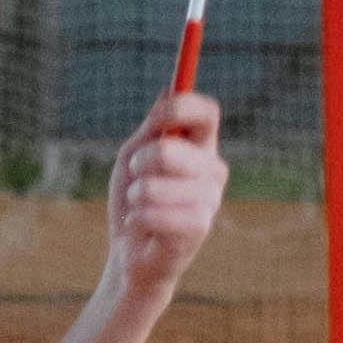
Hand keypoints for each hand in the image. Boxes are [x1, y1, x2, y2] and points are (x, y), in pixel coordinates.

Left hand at [108, 88, 225, 299]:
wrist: (129, 254)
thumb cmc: (134, 201)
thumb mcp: (133, 156)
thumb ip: (151, 127)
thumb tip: (168, 88)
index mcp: (200, 147)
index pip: (207, 113)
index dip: (182, 107)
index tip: (157, 116)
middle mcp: (213, 170)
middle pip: (173, 149)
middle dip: (141, 162)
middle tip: (136, 176)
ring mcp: (210, 199)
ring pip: (156, 185)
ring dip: (136, 196)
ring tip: (139, 207)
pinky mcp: (200, 227)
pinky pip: (155, 213)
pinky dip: (137, 219)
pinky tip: (143, 227)